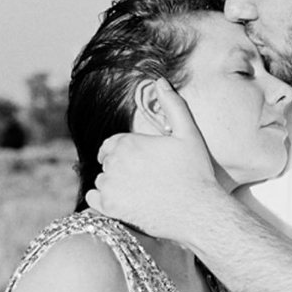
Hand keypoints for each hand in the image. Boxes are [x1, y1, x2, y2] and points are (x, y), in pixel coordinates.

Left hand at [86, 81, 223, 243]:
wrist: (199, 211)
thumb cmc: (196, 172)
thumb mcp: (189, 134)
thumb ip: (173, 105)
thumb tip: (159, 80)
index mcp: (128, 142)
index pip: (113, 143)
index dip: (125, 150)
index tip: (139, 159)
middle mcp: (113, 162)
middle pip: (107, 161)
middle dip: (121, 167)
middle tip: (144, 177)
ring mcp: (110, 185)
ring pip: (101, 179)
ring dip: (113, 183)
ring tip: (139, 190)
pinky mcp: (110, 207)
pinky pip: (92, 198)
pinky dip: (102, 199)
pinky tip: (123, 200)